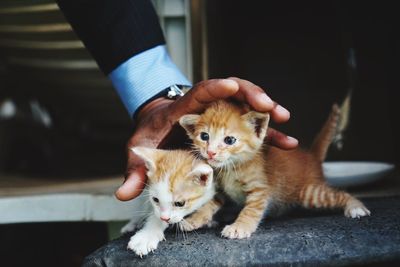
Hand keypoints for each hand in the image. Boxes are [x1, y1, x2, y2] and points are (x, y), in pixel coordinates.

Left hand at [115, 77, 297, 200]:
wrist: (158, 124)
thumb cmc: (151, 134)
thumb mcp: (140, 150)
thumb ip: (135, 171)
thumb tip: (123, 194)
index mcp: (184, 108)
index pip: (200, 91)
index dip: (215, 88)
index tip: (231, 86)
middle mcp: (207, 107)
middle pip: (232, 91)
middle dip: (251, 95)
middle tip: (268, 106)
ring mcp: (221, 113)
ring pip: (246, 105)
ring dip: (266, 111)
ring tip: (284, 120)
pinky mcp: (229, 126)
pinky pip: (251, 126)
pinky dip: (268, 132)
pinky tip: (286, 142)